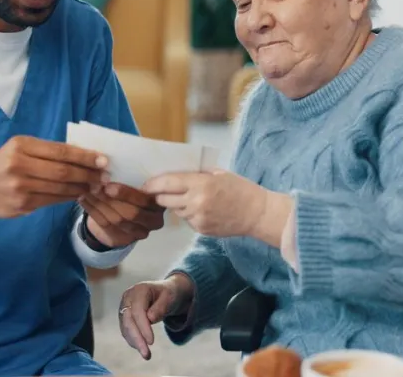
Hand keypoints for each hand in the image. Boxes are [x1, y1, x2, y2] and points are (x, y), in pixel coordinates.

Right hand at [0, 136, 106, 227]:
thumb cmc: (4, 166)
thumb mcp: (19, 150)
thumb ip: (46, 151)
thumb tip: (83, 154)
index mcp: (21, 145)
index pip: (60, 151)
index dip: (84, 156)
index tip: (103, 159)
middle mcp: (19, 164)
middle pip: (63, 170)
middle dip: (88, 174)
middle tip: (104, 176)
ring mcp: (20, 186)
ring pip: (60, 187)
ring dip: (82, 187)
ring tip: (95, 186)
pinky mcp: (22, 204)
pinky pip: (53, 200)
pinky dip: (69, 197)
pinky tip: (78, 194)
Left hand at [80, 183, 164, 247]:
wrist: (125, 213)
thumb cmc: (133, 191)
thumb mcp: (138, 183)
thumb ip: (133, 178)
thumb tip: (110, 167)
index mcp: (161, 204)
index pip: (146, 201)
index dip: (127, 194)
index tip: (109, 185)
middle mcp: (154, 221)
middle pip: (131, 213)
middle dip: (111, 200)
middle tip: (95, 187)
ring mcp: (140, 232)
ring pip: (116, 220)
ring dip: (99, 203)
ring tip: (87, 190)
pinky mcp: (124, 239)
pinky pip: (106, 225)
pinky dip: (93, 210)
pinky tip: (83, 199)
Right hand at [119, 274, 193, 359]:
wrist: (164, 293)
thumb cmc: (168, 294)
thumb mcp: (169, 298)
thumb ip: (160, 307)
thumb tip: (150, 319)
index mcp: (139, 290)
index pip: (137, 311)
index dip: (143, 327)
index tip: (151, 342)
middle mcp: (128, 298)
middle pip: (128, 320)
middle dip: (137, 339)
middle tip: (147, 355)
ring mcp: (124, 307)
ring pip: (125, 328)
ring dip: (135, 343)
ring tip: (147, 355)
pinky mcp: (124, 317)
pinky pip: (126, 331)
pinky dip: (133, 341)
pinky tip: (142, 348)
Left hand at [143, 169, 269, 237]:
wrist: (258, 213)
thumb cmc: (240, 189)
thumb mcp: (219, 174)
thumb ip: (196, 174)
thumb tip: (173, 173)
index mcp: (201, 184)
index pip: (167, 183)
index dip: (152, 184)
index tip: (144, 185)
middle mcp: (196, 202)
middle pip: (165, 200)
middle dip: (160, 196)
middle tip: (157, 192)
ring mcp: (198, 218)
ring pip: (175, 211)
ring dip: (176, 205)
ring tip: (189, 198)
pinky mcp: (201, 229)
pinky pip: (187, 220)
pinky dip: (189, 214)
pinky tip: (202, 209)